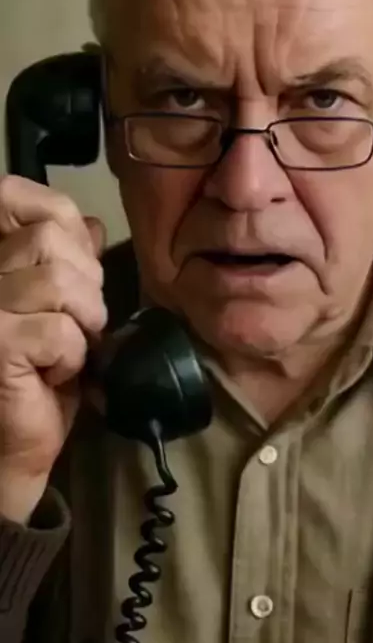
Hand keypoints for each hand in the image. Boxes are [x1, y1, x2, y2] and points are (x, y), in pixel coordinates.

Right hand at [0, 175, 106, 522]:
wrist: (11, 446)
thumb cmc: (34, 373)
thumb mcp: (56, 308)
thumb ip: (68, 263)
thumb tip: (90, 224)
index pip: (17, 195)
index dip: (61, 222)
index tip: (75, 264)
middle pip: (49, 238)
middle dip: (83, 282)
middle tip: (76, 321)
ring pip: (58, 281)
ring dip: (82, 321)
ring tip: (65, 348)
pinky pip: (60, 329)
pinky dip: (73, 355)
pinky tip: (53, 374)